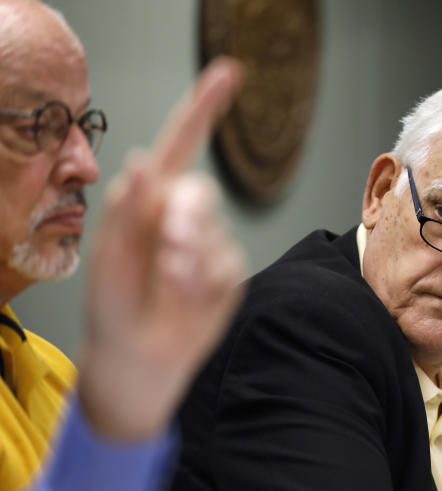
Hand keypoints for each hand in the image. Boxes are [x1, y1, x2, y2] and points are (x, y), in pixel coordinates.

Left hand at [77, 57, 245, 440]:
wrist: (138, 359)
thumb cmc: (114, 305)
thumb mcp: (108, 258)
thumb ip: (125, 212)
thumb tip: (141, 163)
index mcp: (148, 203)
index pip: (180, 147)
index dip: (203, 110)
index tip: (229, 74)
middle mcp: (180, 218)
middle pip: (202, 193)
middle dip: (188, 216)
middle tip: (170, 245)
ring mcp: (207, 247)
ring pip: (215, 233)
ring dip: (191, 257)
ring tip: (169, 283)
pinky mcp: (228, 275)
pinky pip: (228, 264)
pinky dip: (205, 279)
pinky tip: (186, 296)